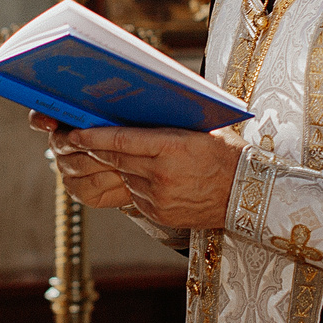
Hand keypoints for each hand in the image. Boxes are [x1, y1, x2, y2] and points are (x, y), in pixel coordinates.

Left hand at [33, 116, 241, 230]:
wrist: (248, 195)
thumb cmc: (228, 155)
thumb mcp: (202, 130)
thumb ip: (170, 123)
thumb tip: (138, 108)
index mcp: (173, 147)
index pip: (123, 140)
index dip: (95, 136)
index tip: (76, 131)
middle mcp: (163, 174)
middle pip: (117, 159)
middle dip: (94, 150)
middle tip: (73, 140)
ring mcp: (160, 198)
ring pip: (125, 178)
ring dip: (120, 167)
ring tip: (124, 156)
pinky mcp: (160, 214)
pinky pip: (136, 196)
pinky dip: (136, 185)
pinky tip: (148, 177)